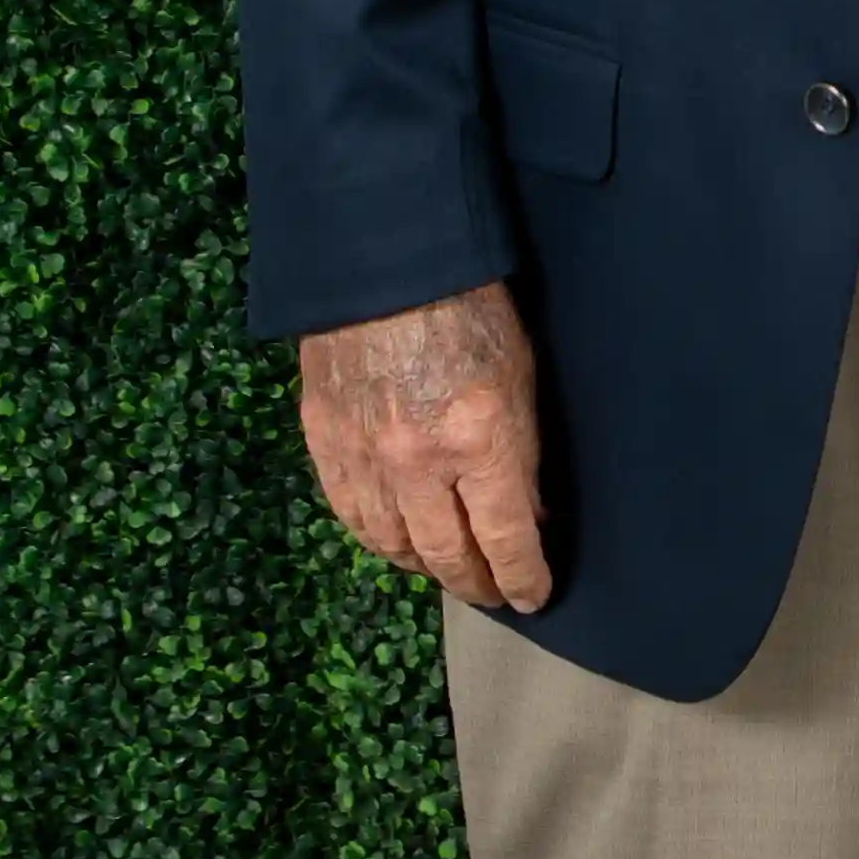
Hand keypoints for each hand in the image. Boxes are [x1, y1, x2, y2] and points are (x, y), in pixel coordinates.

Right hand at [295, 280, 548, 611]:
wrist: (384, 261)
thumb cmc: (471, 308)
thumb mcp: (521, 378)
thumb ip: (524, 455)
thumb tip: (529, 516)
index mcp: (479, 441)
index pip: (506, 539)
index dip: (523, 577)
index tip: (534, 596)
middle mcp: (418, 462)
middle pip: (447, 555)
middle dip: (476, 584)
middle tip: (492, 594)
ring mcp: (364, 456)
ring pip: (393, 545)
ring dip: (424, 566)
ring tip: (446, 570)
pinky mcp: (324, 441)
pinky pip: (350, 514)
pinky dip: (376, 538)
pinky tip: (394, 541)